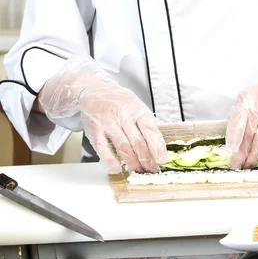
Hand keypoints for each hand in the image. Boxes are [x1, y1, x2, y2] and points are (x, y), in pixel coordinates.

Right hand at [38, 56, 166, 172]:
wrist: (94, 89)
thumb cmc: (118, 100)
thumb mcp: (135, 105)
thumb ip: (144, 123)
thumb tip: (157, 145)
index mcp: (137, 109)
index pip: (150, 129)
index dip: (157, 146)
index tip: (162, 159)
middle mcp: (123, 114)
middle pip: (138, 141)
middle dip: (146, 158)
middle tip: (151, 169)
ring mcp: (108, 122)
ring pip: (123, 146)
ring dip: (132, 161)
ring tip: (138, 170)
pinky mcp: (95, 129)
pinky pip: (103, 147)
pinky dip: (110, 159)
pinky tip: (117, 167)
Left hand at [226, 51, 257, 168]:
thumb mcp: (248, 100)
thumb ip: (241, 119)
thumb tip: (233, 142)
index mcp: (244, 99)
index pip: (237, 118)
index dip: (234, 135)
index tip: (230, 150)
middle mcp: (257, 103)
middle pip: (248, 130)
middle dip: (241, 150)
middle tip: (236, 166)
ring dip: (255, 152)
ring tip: (248, 165)